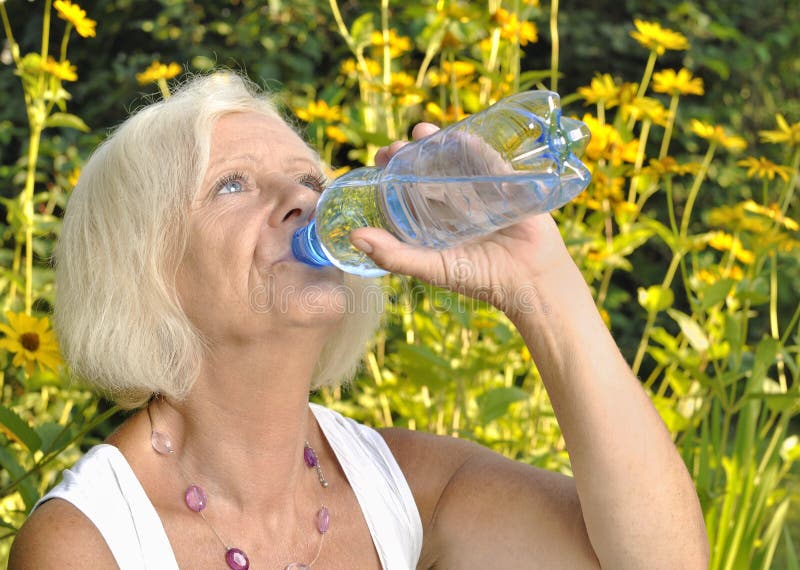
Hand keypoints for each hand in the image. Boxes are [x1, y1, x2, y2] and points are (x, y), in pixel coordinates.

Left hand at [350, 123, 576, 314]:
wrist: (529, 280)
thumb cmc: (479, 278)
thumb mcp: (431, 267)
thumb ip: (394, 255)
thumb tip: (353, 237)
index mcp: (436, 222)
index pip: (408, 191)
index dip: (392, 174)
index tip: (379, 160)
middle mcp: (456, 204)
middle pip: (428, 170)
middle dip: (410, 155)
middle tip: (395, 146)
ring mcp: (482, 192)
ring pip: (455, 160)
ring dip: (437, 143)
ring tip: (420, 132)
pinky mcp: (507, 184)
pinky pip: (489, 160)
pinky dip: (474, 146)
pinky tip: (458, 134)